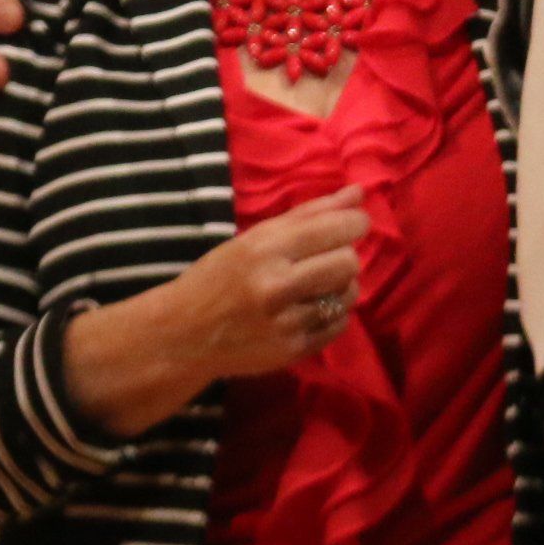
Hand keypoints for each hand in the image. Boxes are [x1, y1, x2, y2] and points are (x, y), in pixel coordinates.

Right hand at [163, 187, 371, 379]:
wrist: (183, 334)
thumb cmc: (218, 276)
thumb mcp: (255, 238)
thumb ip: (309, 214)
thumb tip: (359, 193)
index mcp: (265, 249)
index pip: (336, 230)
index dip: (356, 223)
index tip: (354, 224)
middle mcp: (277, 286)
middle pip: (348, 262)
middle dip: (344, 255)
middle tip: (325, 257)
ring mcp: (287, 323)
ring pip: (348, 295)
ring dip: (340, 285)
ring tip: (315, 284)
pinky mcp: (293, 351)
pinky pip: (339, 324)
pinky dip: (333, 313)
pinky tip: (310, 308)